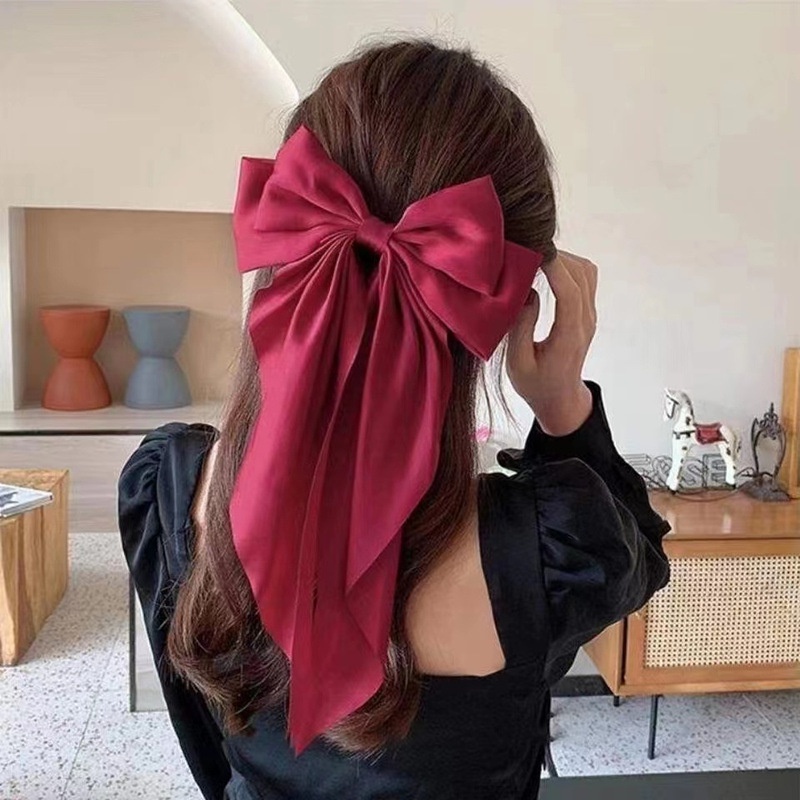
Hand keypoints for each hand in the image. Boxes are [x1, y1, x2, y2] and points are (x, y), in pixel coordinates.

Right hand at [507, 250, 596, 435]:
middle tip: (527, 251)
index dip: (555, 267)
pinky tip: (546, 269)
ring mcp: (589, 316)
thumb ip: (521, 328)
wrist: (560, 399)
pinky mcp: (587, 313)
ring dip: (564, 259)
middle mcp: (585, 322)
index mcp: (569, 336)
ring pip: (587, 273)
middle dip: (556, 257)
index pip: (570, 293)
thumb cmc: (536, 385)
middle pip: (581, 276)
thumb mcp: (518, 364)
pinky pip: (585, 279)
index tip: (535, 250)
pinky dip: (567, 266)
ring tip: (535, 258)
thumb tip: (527, 292)